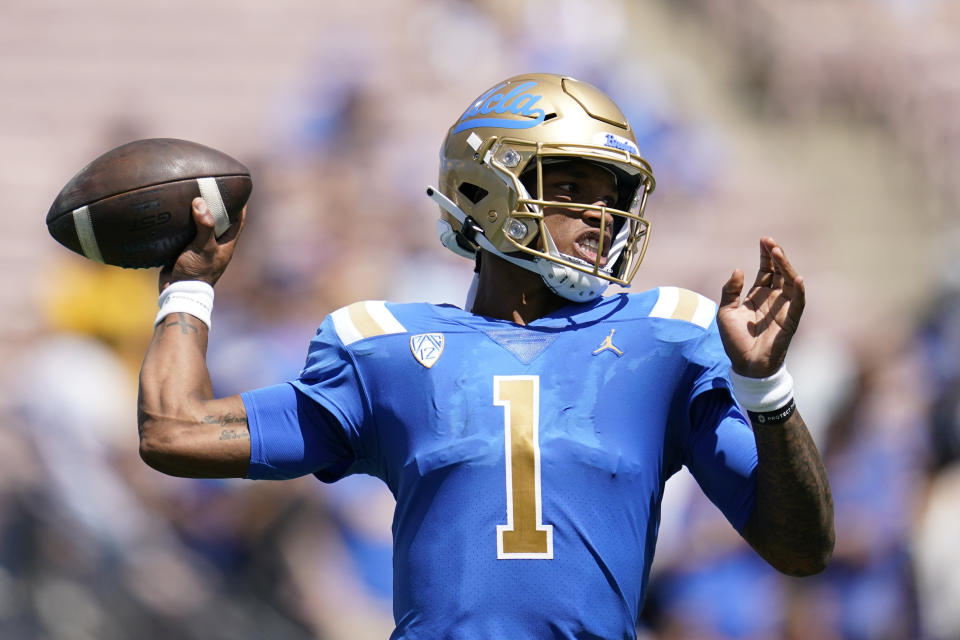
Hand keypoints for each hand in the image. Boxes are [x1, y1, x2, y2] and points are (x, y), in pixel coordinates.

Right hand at [159, 198, 244, 291]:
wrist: (177, 293)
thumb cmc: (196, 272)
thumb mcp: (204, 248)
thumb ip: (205, 226)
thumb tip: (200, 202)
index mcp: (226, 244)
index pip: (238, 221)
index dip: (239, 205)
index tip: (237, 189)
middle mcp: (215, 245)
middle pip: (219, 220)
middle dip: (216, 205)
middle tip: (209, 187)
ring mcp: (200, 248)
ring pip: (201, 226)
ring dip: (197, 212)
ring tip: (190, 194)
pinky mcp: (184, 250)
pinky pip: (185, 232)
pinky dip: (182, 222)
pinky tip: (173, 212)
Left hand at [717, 237, 804, 377]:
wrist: (745, 365)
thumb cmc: (735, 341)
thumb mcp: (725, 312)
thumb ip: (730, 291)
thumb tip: (739, 270)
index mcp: (758, 295)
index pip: (766, 270)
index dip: (765, 256)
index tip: (763, 240)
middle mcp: (773, 299)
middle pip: (779, 272)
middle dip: (776, 256)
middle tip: (770, 242)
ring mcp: (783, 309)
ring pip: (789, 283)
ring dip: (786, 267)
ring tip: (778, 253)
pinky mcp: (789, 321)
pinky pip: (798, 304)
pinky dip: (799, 291)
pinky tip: (797, 278)